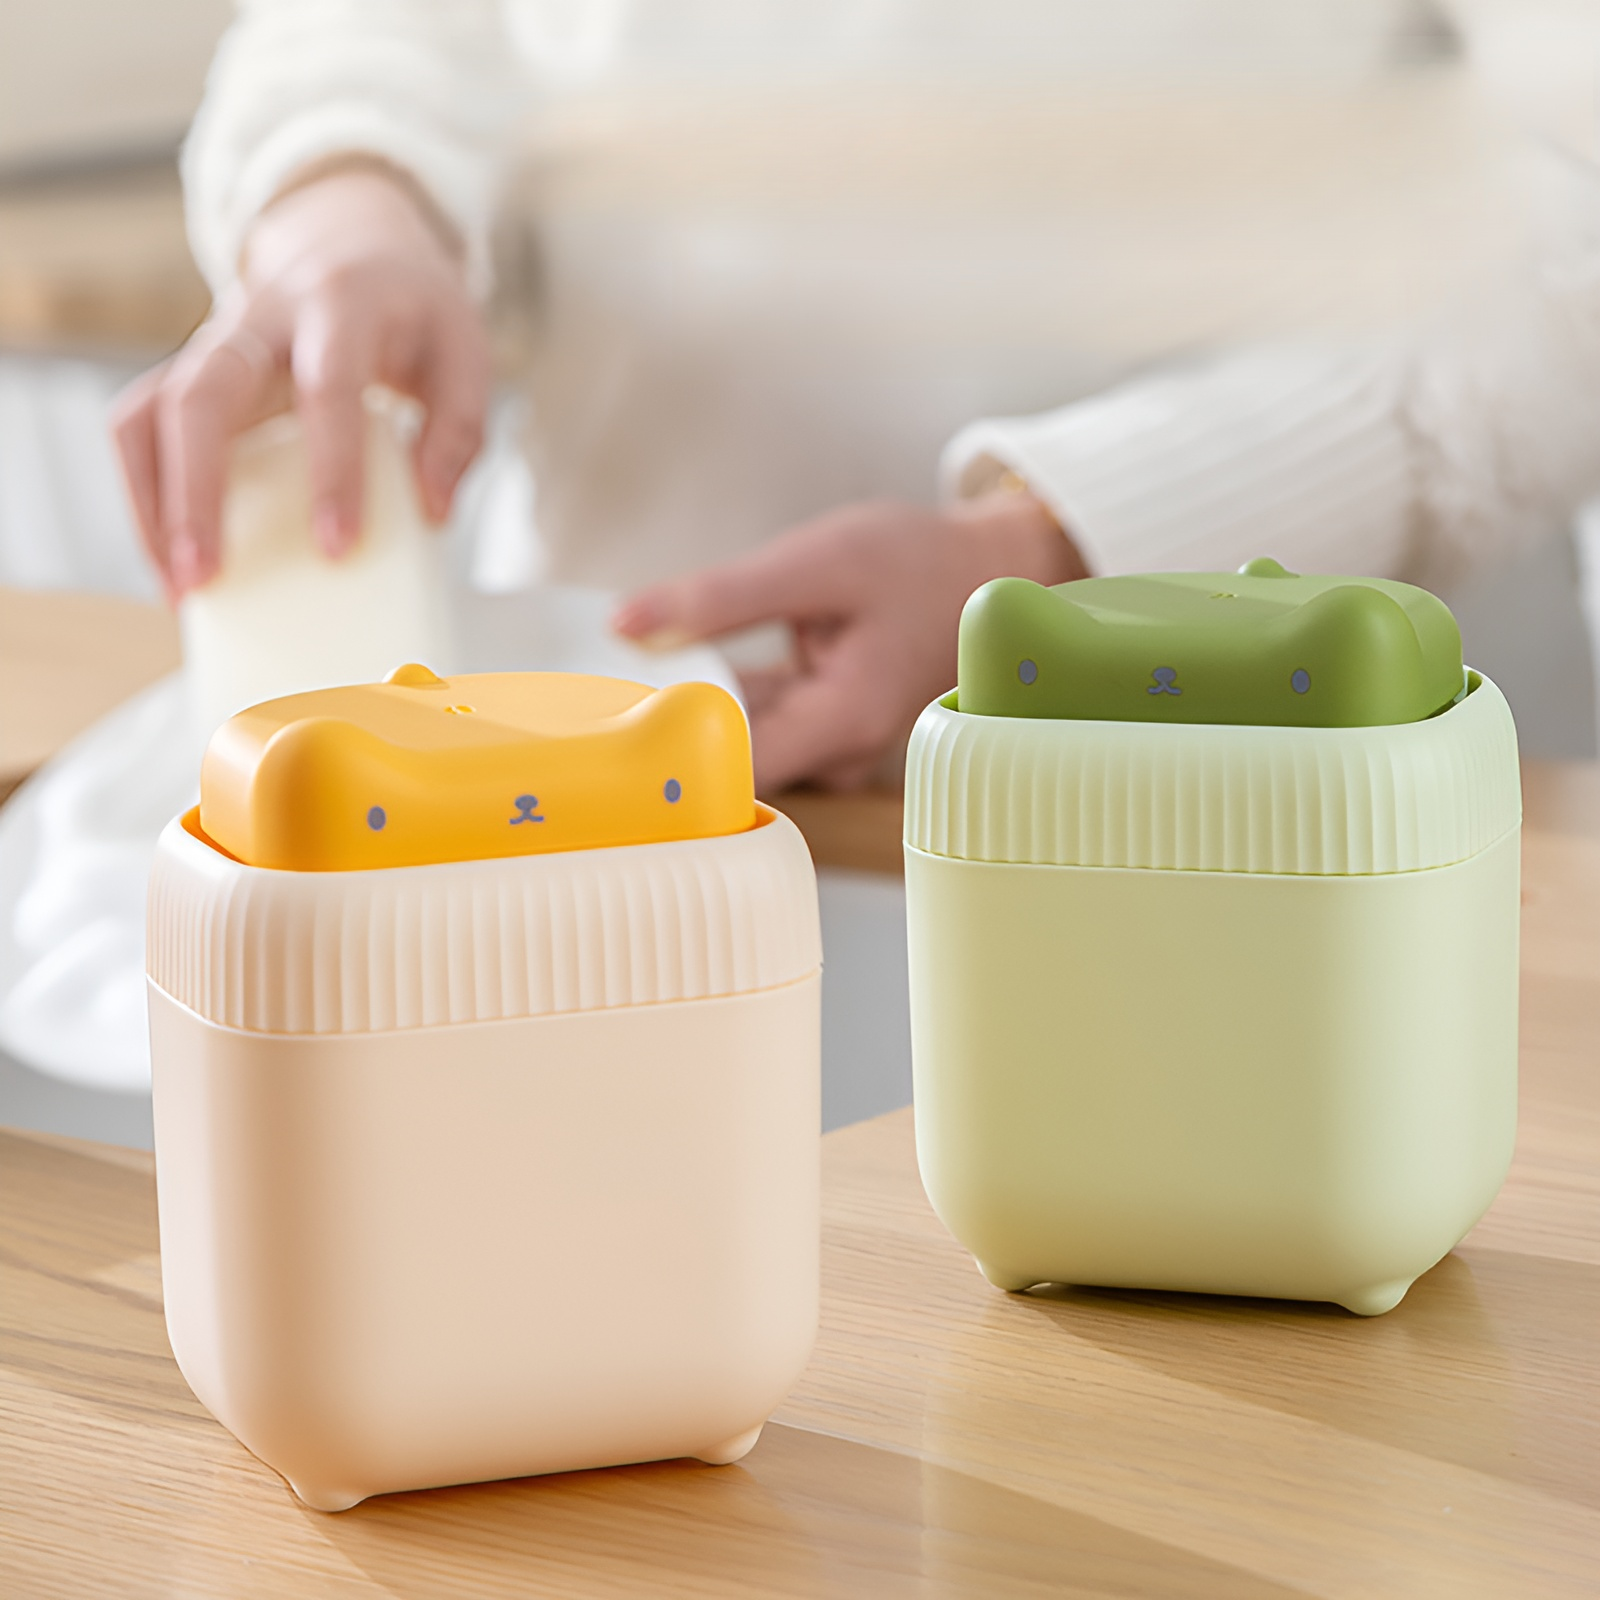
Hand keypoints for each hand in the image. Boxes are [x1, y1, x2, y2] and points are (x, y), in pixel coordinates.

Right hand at [111, 165, 490, 599]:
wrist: (355, 245)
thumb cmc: (413, 312)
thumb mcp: (464, 353)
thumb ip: (459, 431)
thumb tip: (431, 511)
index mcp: (341, 307)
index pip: (329, 389)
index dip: (331, 470)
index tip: (335, 546)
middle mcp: (261, 319)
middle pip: (202, 394)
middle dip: (195, 490)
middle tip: (206, 574)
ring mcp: (213, 345)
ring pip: (149, 411)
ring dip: (153, 502)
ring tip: (179, 582)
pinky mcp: (189, 373)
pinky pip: (142, 429)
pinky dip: (147, 495)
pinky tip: (174, 557)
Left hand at [612, 492, 1088, 791]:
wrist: (991, 569)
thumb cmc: (920, 562)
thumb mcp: (820, 562)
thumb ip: (722, 598)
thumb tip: (624, 624)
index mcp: (840, 725)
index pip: (727, 770)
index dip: (661, 751)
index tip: (599, 725)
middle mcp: (835, 753)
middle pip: (725, 759)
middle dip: (660, 724)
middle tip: (582, 694)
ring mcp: (830, 743)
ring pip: (737, 737)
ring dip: (683, 703)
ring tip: (609, 676)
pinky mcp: (823, 724)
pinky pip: (757, 718)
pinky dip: (718, 690)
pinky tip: (670, 662)